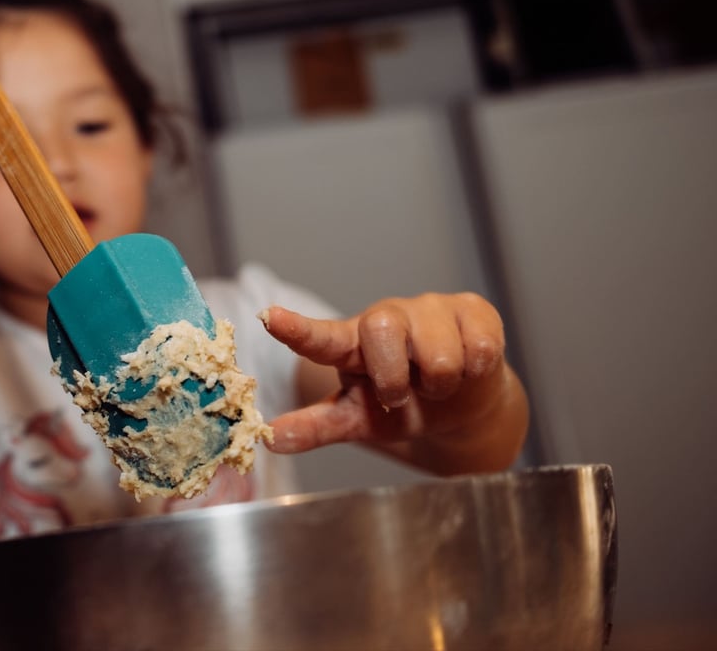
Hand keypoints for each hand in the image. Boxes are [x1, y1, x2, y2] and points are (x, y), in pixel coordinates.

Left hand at [260, 293, 526, 472]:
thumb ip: (317, 427)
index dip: (297, 330)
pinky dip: (476, 371)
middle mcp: (386, 319)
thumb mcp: (359, 419)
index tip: (268, 317)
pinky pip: (479, 346)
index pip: (320, 337)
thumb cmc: (402, 407)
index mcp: (350, 344)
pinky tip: (469, 368)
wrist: (462, 405)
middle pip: (381, 332)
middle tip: (402, 394)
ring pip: (439, 353)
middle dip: (396, 377)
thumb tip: (271, 439)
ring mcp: (429, 308)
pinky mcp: (471, 308)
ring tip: (438, 382)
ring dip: (441, 383)